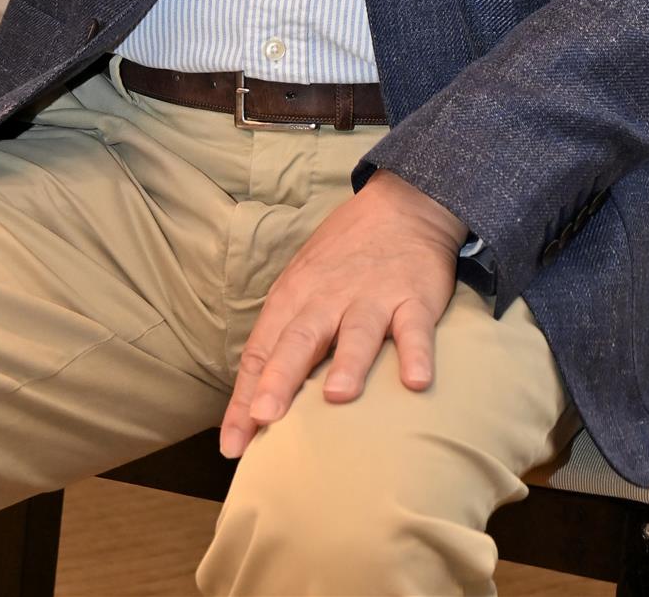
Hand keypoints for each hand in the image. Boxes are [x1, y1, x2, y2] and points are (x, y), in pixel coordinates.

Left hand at [219, 170, 466, 459]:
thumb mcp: (303, 287)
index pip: (262, 349)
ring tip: (337, 396)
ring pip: (356, 331)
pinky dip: (417, 353)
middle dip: (280, 377)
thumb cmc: (342, 259)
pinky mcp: (414, 297)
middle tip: (264, 416)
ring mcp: (372, 296)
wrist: (402, 204)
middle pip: (300, 338)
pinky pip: (415, 327)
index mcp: (294, 297)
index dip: (244, 396)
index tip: (231, 444)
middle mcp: (328, 297)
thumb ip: (283, 339)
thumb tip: (254, 405)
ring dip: (347, 362)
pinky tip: (415, 382)